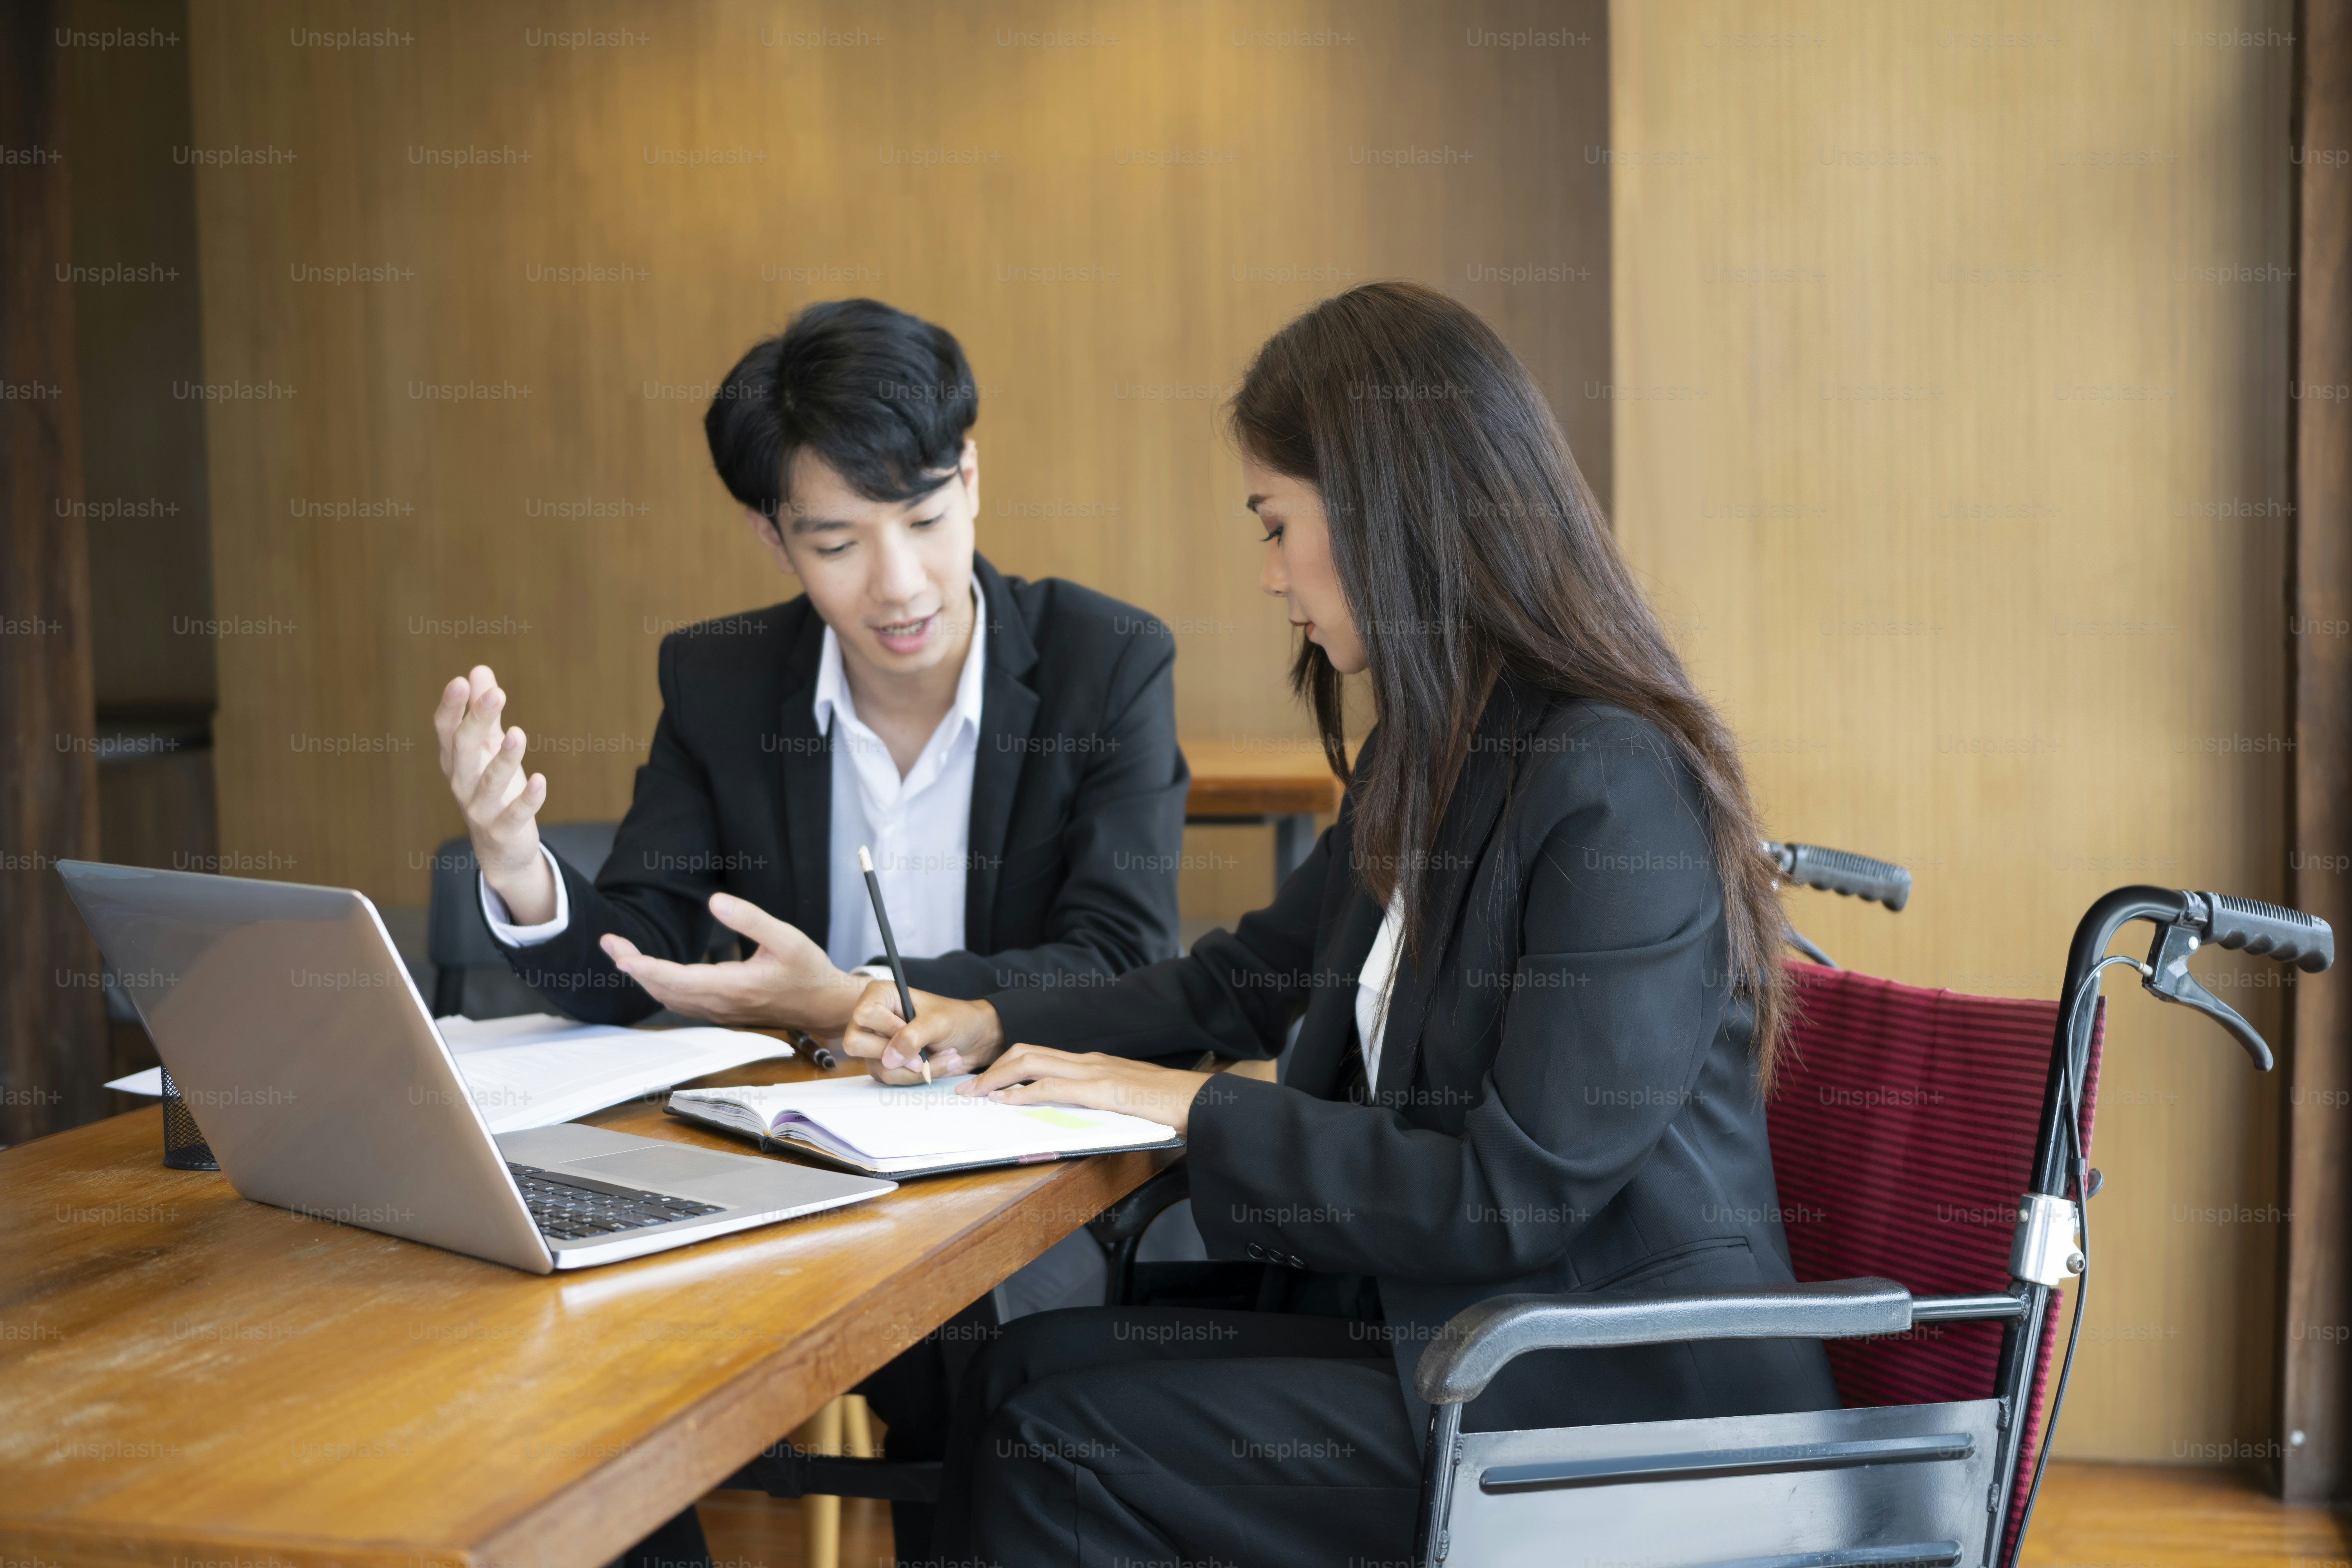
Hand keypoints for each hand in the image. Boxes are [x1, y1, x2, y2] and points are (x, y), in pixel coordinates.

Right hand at [433, 665, 555, 923]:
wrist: (500, 849)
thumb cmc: (493, 789)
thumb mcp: (488, 750)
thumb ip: (485, 713)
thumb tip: (479, 670)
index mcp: (456, 760)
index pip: (446, 730)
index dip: (451, 707)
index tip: (460, 681)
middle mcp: (461, 783)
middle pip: (464, 749)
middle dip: (477, 721)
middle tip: (496, 694)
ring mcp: (479, 809)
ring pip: (488, 782)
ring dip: (504, 759)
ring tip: (518, 734)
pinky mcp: (503, 830)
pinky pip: (514, 814)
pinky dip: (527, 799)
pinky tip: (540, 780)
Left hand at [598, 893, 863, 1030]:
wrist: (823, 1005)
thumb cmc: (807, 970)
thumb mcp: (786, 937)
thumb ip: (750, 919)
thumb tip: (715, 902)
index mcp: (735, 987)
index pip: (679, 979)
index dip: (647, 968)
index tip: (621, 955)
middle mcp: (721, 1004)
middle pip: (665, 990)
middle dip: (633, 967)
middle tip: (610, 942)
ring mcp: (719, 1011)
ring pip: (670, 998)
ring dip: (644, 978)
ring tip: (623, 954)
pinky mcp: (721, 1011)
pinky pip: (681, 1002)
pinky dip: (660, 987)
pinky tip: (652, 973)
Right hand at [842, 985, 1006, 1084]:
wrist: (975, 1038)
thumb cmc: (957, 1019)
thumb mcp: (938, 1023)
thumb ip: (912, 1037)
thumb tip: (889, 1059)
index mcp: (881, 995)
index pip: (864, 1015)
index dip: (887, 1028)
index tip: (913, 1030)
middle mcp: (873, 1019)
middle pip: (856, 1043)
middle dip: (896, 1054)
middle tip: (922, 1053)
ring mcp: (877, 1043)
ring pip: (877, 1067)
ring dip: (914, 1069)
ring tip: (942, 1056)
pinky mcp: (886, 1063)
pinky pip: (890, 1079)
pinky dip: (916, 1077)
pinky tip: (935, 1064)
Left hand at [960, 1044, 1212, 1136]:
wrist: (1202, 1101)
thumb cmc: (1167, 1106)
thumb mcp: (1125, 1102)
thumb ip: (1099, 1104)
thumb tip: (1073, 1116)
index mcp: (1093, 1064)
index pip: (1039, 1055)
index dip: (1006, 1065)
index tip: (983, 1082)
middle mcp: (1089, 1061)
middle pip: (1026, 1052)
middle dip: (991, 1069)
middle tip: (967, 1089)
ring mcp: (1095, 1072)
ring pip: (1032, 1061)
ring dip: (997, 1077)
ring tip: (976, 1094)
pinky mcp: (1103, 1090)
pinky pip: (1053, 1086)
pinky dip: (1023, 1092)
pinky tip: (1006, 1101)